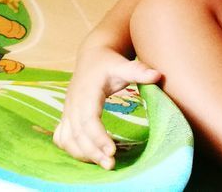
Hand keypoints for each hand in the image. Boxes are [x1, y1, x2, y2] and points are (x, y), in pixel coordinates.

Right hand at [53, 44, 161, 169]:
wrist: (92, 57)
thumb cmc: (109, 63)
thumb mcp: (123, 65)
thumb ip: (139, 71)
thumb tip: (158, 75)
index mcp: (87, 93)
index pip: (88, 120)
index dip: (98, 137)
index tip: (112, 150)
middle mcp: (74, 104)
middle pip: (78, 134)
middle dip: (93, 152)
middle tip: (111, 164)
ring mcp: (68, 111)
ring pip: (68, 139)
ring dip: (83, 154)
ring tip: (104, 163)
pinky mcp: (66, 116)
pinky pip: (62, 138)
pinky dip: (72, 149)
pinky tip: (88, 156)